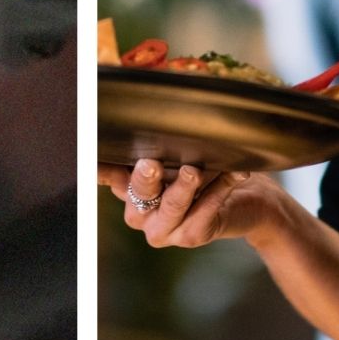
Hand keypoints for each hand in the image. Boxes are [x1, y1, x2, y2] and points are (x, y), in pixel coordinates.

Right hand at [96, 158, 287, 247]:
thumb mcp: (178, 153)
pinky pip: (203, 213)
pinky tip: (234, 174)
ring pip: (172, 205)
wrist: (245, 201)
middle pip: (138, 192)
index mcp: (129, 187)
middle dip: (145, 178)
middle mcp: (139, 213)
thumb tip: (147, 103)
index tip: (93, 161)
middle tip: (151, 164)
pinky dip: (219, 190)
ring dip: (184, 186)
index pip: (107, 175)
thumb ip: (156, 140)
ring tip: (194, 171)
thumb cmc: (206, 169)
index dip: (100, 169)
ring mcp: (163, 229)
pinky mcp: (191, 236)